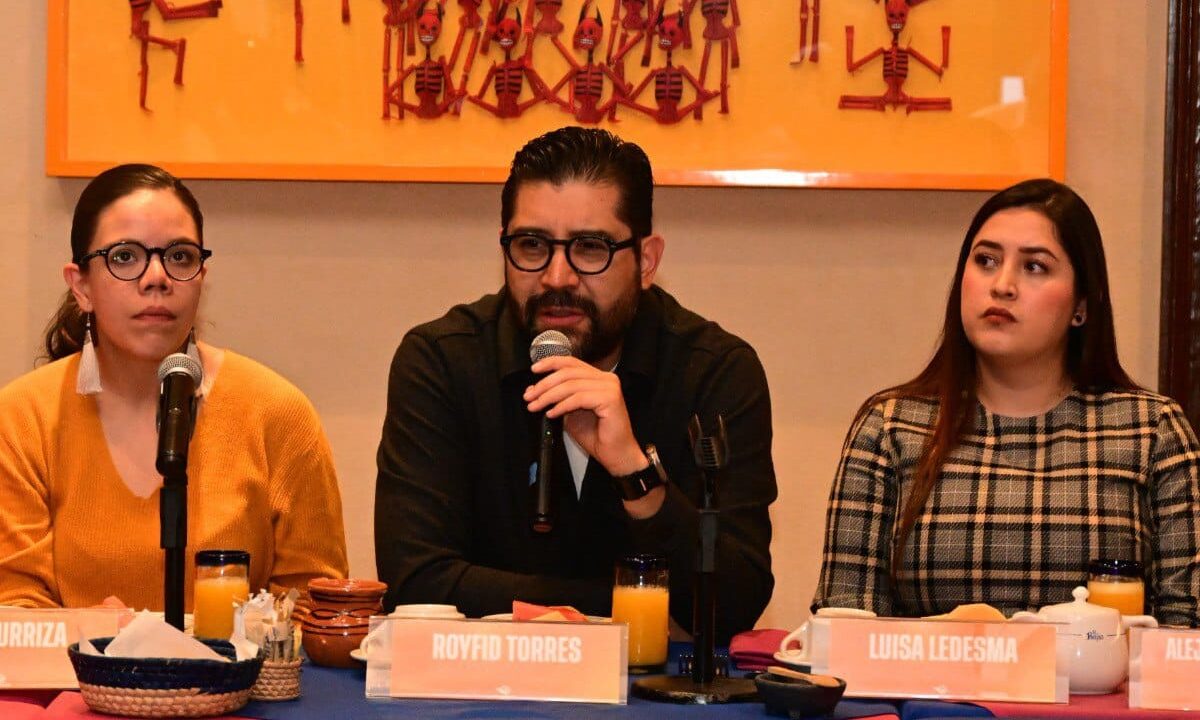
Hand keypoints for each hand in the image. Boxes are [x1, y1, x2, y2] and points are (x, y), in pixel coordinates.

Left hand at [525, 356, 645, 476]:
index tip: (534, 370)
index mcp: (598, 378)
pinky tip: (552, 413)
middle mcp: (606, 379)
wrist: (616, 454)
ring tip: (536, 406)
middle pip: (568, 373)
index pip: (571, 363)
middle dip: (544, 384)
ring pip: (571, 385)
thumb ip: (556, 399)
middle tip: (529, 396)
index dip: (550, 363)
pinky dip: (561, 406)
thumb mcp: (570, 413)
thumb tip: (534, 389)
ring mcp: (609, 387)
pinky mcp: (610, 399)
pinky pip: (578, 398)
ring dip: (548, 396)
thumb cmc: (597, 436)